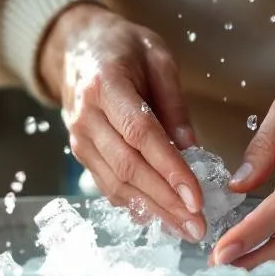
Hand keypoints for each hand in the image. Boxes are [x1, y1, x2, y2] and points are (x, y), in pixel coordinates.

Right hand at [39, 2, 206, 241]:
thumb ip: (175, 103)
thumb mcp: (158, 57)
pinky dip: (135, 204)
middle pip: (128, 166)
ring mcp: (79, 138)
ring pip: (116, 183)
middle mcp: (86, 116)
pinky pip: (108, 185)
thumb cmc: (123, 47)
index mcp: (106, 84)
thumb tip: (193, 149)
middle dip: (165, 200)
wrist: (76, 47)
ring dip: (153, 210)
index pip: (140, 134)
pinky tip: (161, 217)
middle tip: (198, 224)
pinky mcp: (80, 153)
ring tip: (185, 228)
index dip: (169, 168)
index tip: (196, 196)